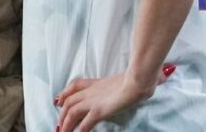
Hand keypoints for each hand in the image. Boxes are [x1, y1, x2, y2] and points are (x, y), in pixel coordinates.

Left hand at [54, 65, 170, 130]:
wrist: (138, 80)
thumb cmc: (137, 78)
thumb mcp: (126, 78)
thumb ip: (125, 81)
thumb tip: (148, 78)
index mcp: (97, 83)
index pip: (74, 86)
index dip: (64, 93)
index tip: (58, 100)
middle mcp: (91, 91)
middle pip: (69, 100)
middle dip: (62, 113)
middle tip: (59, 124)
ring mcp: (94, 101)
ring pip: (71, 112)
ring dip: (66, 123)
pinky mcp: (99, 111)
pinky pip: (84, 123)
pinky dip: (79, 131)